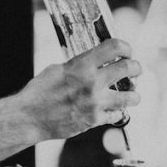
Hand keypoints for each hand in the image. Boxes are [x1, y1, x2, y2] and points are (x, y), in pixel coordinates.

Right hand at [17, 39, 140, 140]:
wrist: (29, 117)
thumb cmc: (39, 92)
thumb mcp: (57, 70)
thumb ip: (78, 66)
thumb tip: (93, 62)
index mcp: (82, 65)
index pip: (114, 47)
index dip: (125, 47)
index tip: (127, 51)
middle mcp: (92, 82)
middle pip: (128, 68)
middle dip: (137, 68)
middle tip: (136, 70)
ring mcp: (95, 102)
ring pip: (130, 97)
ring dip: (135, 94)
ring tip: (133, 94)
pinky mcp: (95, 120)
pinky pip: (117, 115)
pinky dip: (118, 112)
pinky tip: (114, 110)